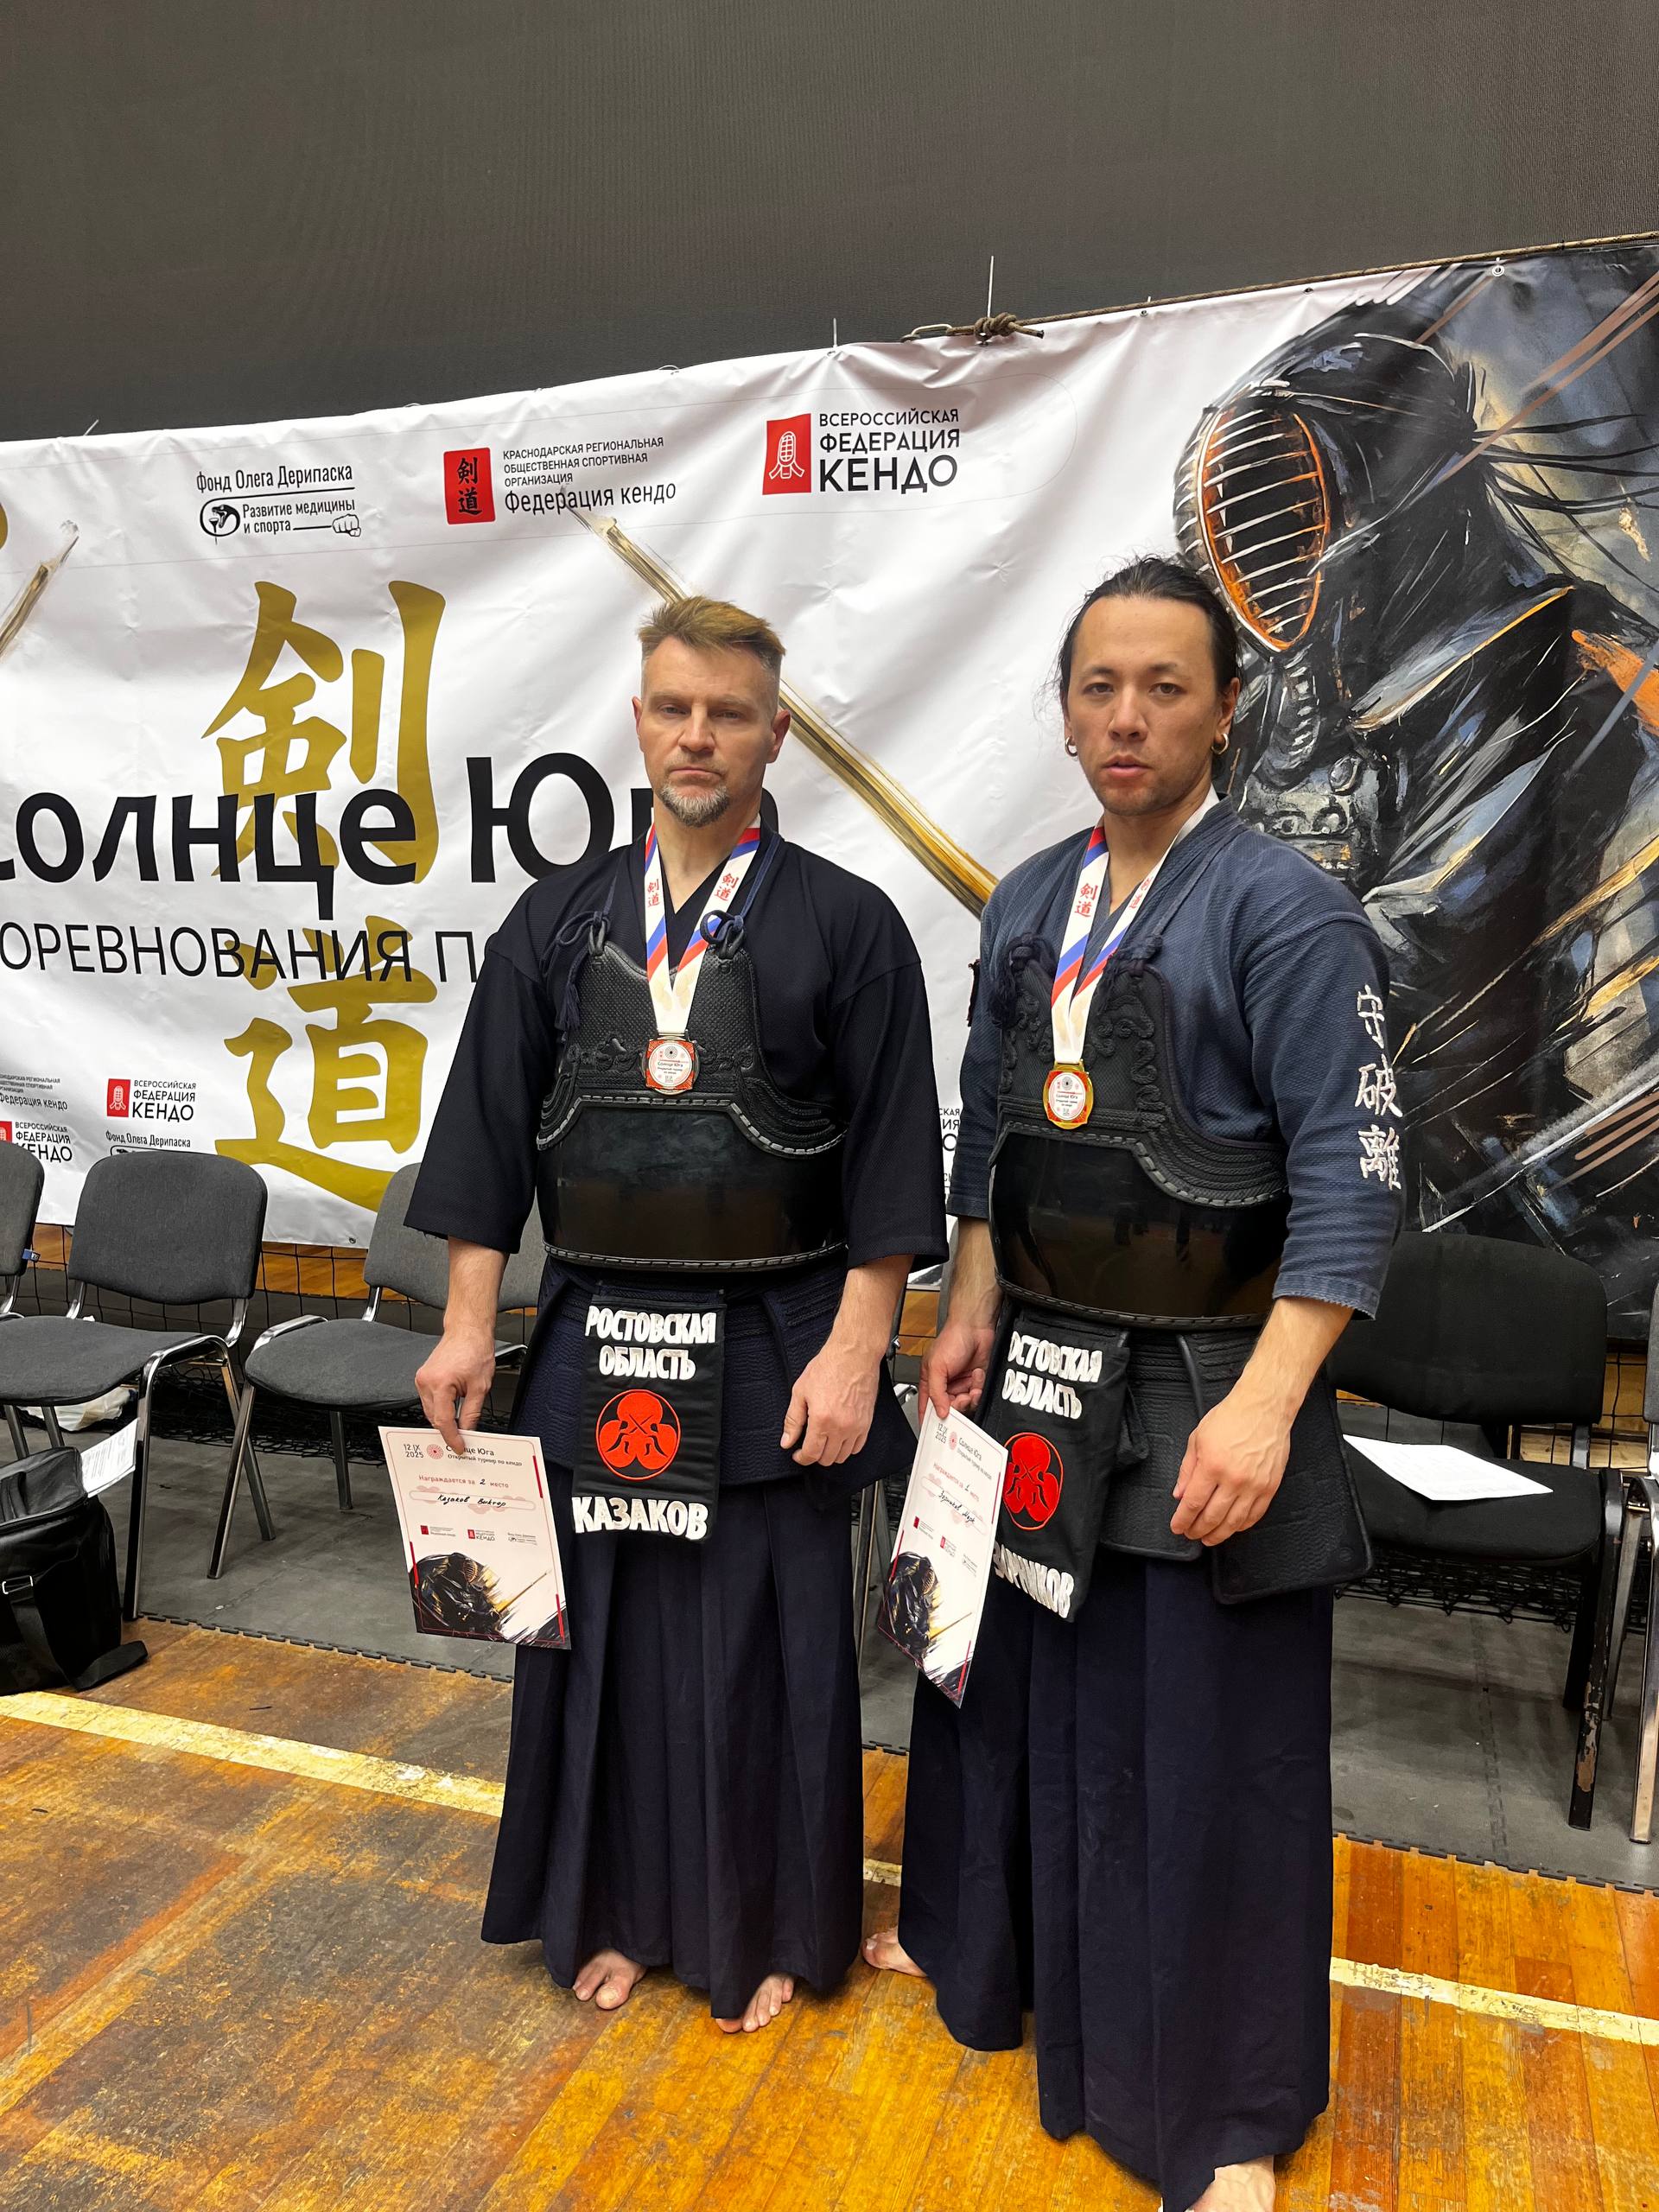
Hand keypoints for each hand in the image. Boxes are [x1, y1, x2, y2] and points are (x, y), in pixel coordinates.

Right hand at [415, 1329, 496, 1454]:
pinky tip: (451, 1410)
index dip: (452, 1437)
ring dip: (443, 1419)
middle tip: (462, 1440)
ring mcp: (422, 1379)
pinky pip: (429, 1401)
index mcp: (440, 1384)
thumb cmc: (474, 1350)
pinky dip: (439, 1408)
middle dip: (447, 1430)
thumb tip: (468, 1430)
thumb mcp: (480, 1387)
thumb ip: (472, 1413)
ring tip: (459, 1424)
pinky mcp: (423, 1377)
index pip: (443, 1421)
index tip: (459, 1447)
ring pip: (430, 1411)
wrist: (468, 1331)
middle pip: (434, 1418)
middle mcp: (426, 1382)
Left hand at [780, 1335, 880, 1465]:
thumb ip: (793, 1420)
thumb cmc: (829, 1367)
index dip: (802, 1458)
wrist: (853, 1355)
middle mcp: (841, 1427)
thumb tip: (787, 1440)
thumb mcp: (800, 1391)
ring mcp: (856, 1427)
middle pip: (827, 1458)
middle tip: (809, 1445)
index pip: (811, 1454)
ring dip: (831, 1453)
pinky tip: (839, 1438)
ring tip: (823, 1441)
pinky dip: (847, 1448)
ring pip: (843, 1456)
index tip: (798, 1454)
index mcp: (822, 1420)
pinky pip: (858, 1447)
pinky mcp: (867, 1423)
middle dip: (815, 1456)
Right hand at [920, 1316, 996, 1420]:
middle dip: (956, 1407)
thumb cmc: (952, 1339)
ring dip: (969, 1398)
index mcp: (930, 1381)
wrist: (975, 1328)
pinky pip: (977, 1396)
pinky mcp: (975, 1382)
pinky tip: (976, 1377)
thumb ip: (936, 1392)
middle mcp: (945, 1385)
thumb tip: (939, 1412)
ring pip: (965, 1405)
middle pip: (949, 1409)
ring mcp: (961, 1384)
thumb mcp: (937, 1367)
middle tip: (960, 1400)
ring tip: (970, 1387)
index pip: (926, 1406)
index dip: (928, 1420)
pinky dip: (978, 1388)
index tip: (932, 1432)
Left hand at [1170, 1384, 1290, 1544]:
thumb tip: (1179, 1494)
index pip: (1192, 1503)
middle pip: (1212, 1517)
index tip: (1177, 1527)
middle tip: (1191, 1534)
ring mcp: (1254, 1485)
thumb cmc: (1231, 1418)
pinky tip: (1232, 1527)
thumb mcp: (1198, 1438)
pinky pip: (1255, 1515)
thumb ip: (1187, 1469)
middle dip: (1198, 1530)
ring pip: (1234, 1521)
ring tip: (1209, 1538)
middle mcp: (1233, 1479)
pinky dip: (1241, 1525)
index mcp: (1212, 1465)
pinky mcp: (1270, 1487)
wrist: (1264, 1408)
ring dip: (1219, 1534)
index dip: (1182, 1520)